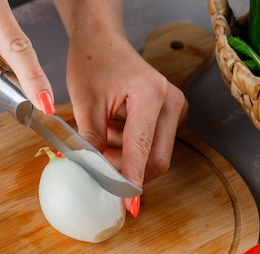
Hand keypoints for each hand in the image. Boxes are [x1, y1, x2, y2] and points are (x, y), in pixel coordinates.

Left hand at [53, 0, 186, 189]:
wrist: (103, 42)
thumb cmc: (93, 64)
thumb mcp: (84, 103)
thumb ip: (89, 143)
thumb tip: (91, 176)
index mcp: (151, 94)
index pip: (142, 150)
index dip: (132, 181)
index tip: (127, 206)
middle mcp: (171, 102)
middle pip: (155, 160)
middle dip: (126, 170)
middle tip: (97, 162)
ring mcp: (175, 109)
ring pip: (154, 156)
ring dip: (125, 158)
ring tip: (104, 131)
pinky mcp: (172, 116)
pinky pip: (153, 146)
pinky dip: (130, 148)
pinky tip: (115, 129)